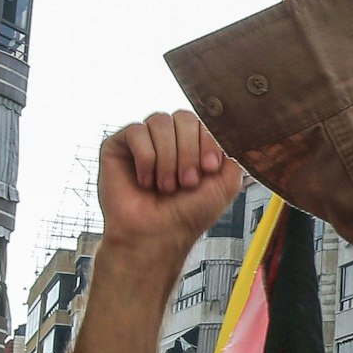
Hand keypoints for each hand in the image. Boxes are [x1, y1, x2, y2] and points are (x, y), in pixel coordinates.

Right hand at [98, 113, 244, 262]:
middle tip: (188, 182)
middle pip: (183, 117)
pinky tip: (146, 180)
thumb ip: (234, 154)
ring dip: (168, 157)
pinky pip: (136, 131)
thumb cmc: (187, 214)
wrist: (157, 235)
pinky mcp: (118, 146)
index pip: (203, 120)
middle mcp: (169, 139)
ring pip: (160, 122)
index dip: (208, 141)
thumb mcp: (225, 184)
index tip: (209, 168)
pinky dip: (146, 158)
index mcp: (193, 144)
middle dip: (189, 151)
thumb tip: (234, 131)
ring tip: (167, 186)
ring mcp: (143, 141)